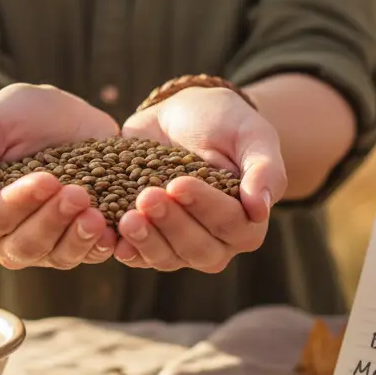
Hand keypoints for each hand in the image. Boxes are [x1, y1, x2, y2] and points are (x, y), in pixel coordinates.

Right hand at [0, 83, 120, 268]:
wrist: (49, 115)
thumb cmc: (8, 120)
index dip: (21, 202)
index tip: (47, 179)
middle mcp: (13, 236)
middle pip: (29, 244)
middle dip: (54, 221)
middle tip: (77, 195)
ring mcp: (50, 242)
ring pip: (61, 256)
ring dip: (79, 239)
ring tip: (96, 216)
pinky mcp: (83, 238)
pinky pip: (91, 253)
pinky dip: (102, 246)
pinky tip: (114, 232)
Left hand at [115, 86, 286, 271]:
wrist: (183, 116)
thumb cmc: (226, 123)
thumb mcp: (251, 134)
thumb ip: (263, 169)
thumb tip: (261, 207)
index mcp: (248, 220)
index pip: (231, 224)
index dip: (205, 208)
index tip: (178, 183)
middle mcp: (218, 241)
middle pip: (198, 249)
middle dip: (172, 225)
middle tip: (148, 197)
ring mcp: (181, 244)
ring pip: (167, 258)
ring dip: (147, 241)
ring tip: (127, 218)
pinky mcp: (151, 238)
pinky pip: (139, 255)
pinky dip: (126, 249)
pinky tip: (112, 238)